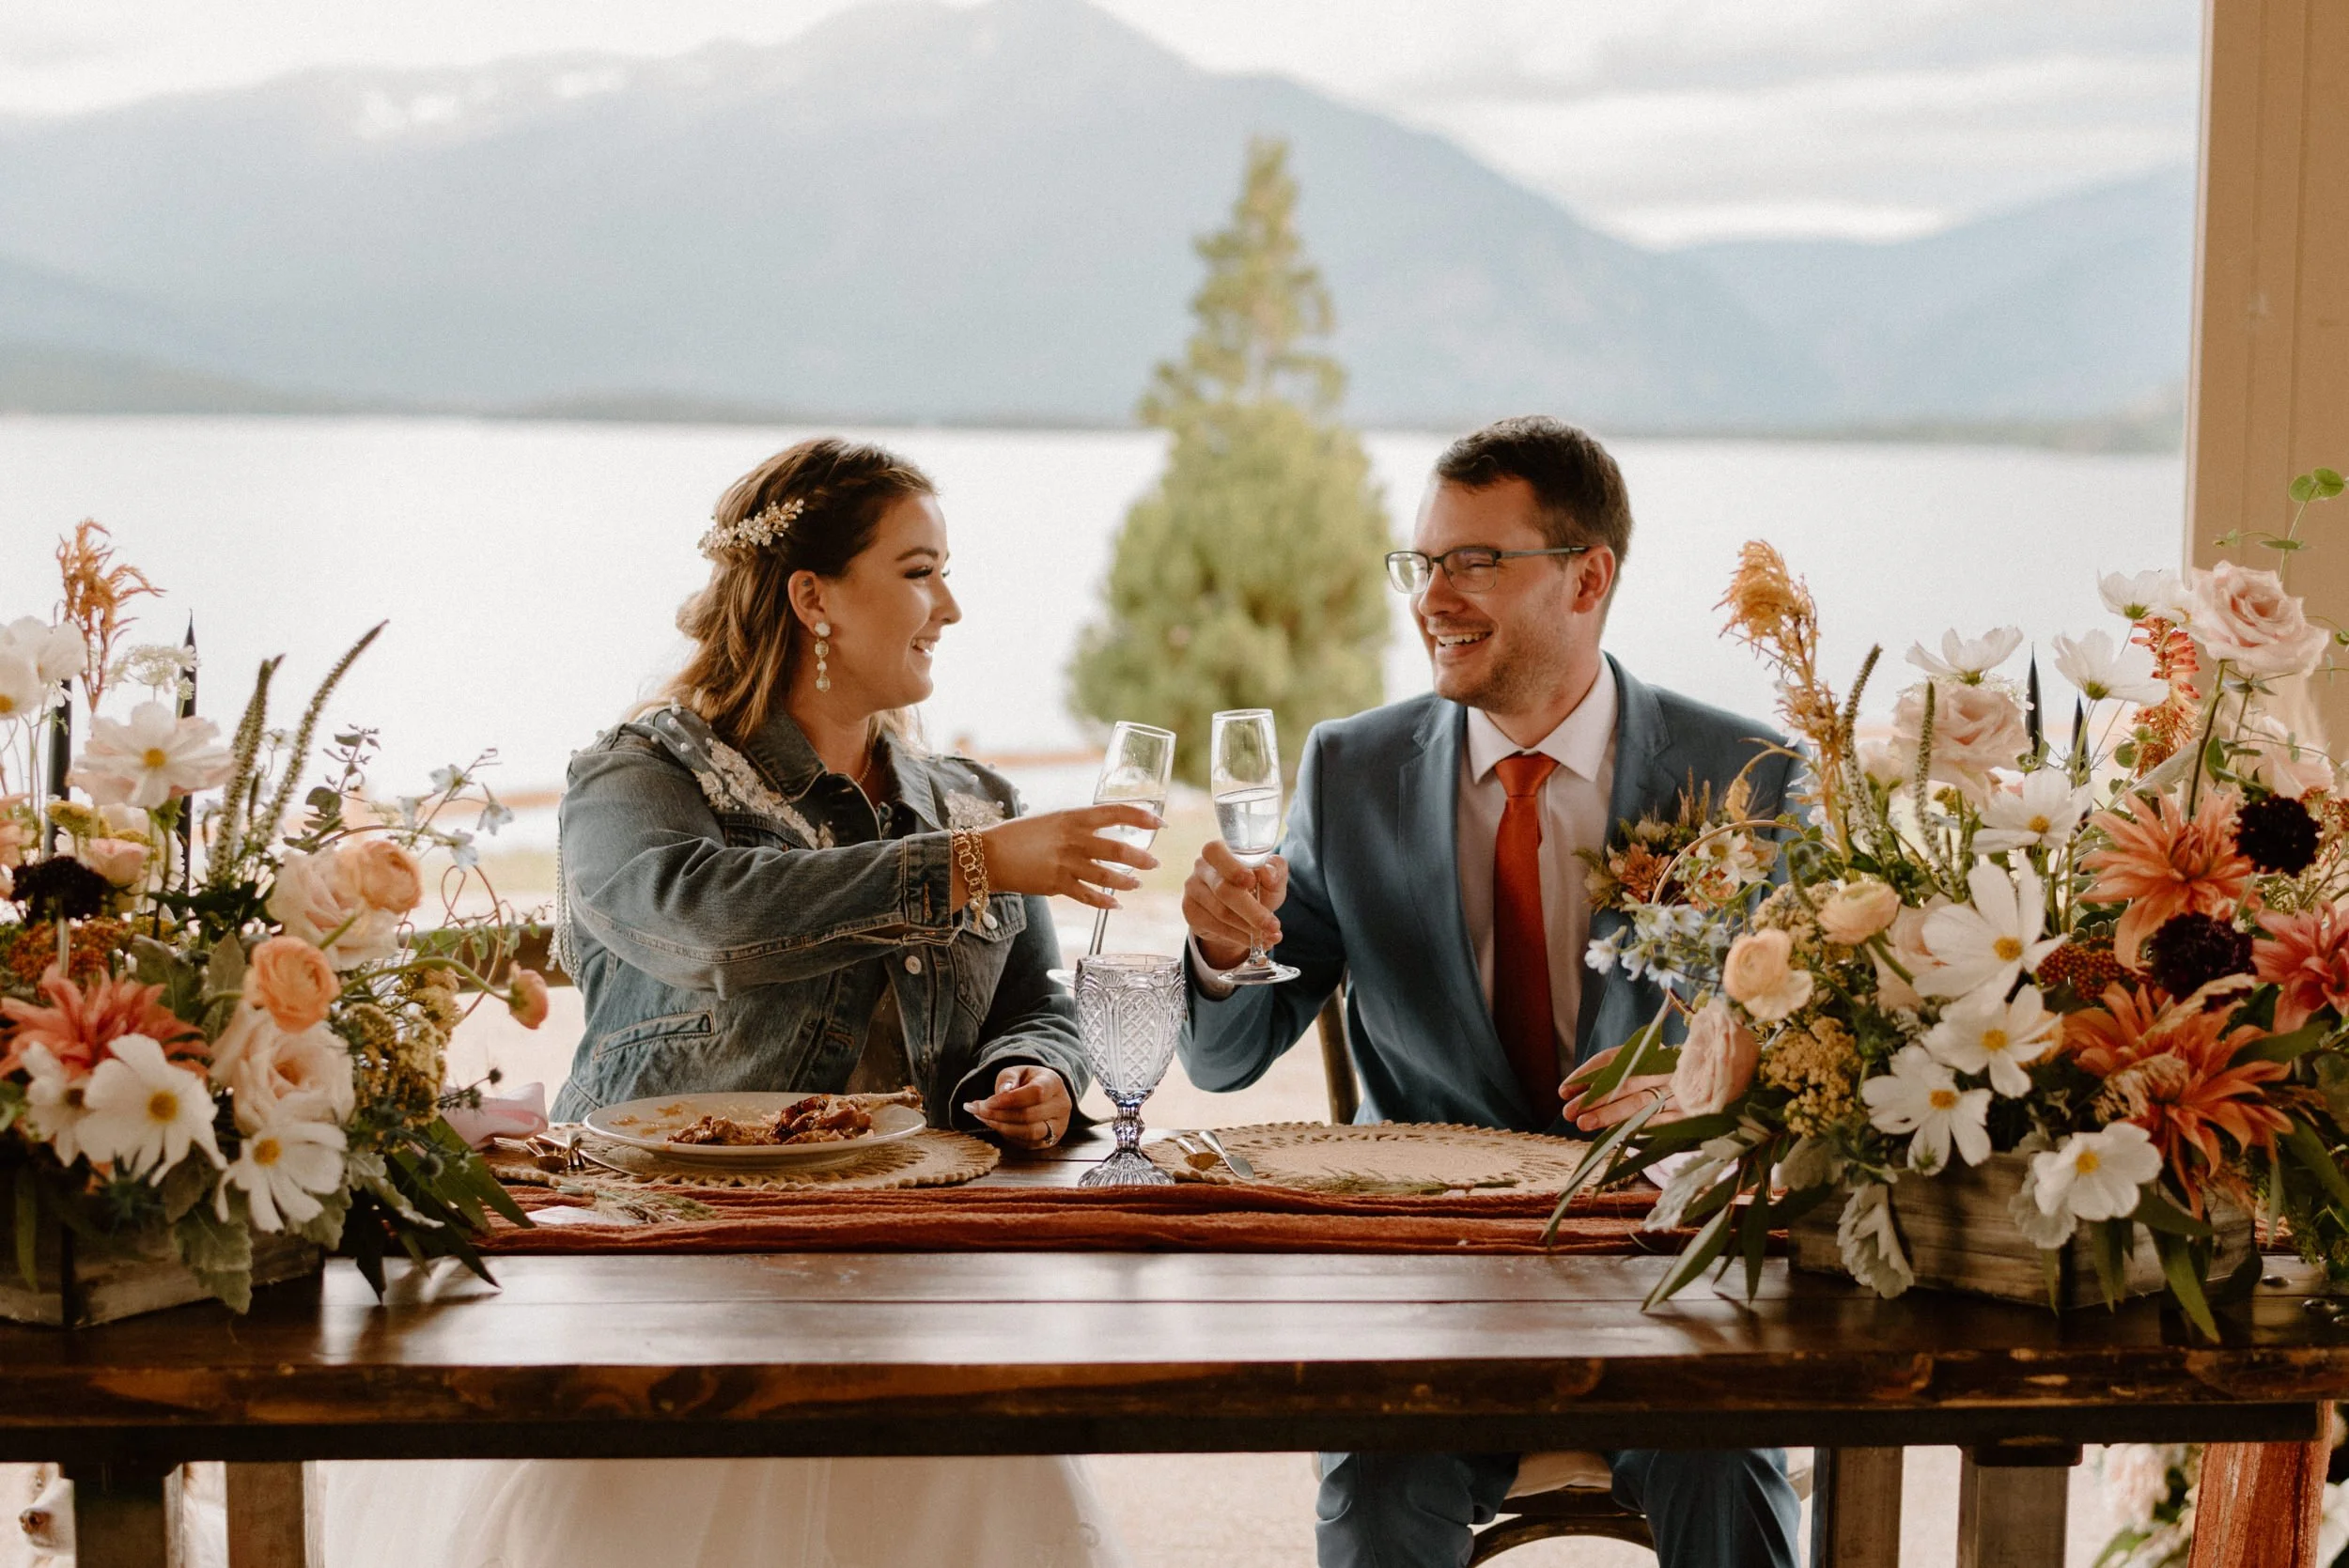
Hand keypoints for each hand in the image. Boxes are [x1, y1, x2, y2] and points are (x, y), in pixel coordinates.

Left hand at [963, 1064, 1070, 1147]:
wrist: (1045, 1094)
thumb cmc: (1028, 1081)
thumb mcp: (1017, 1071)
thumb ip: (1008, 1078)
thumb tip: (1002, 1092)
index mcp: (1054, 1083)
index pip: (1036, 1093)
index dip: (1009, 1100)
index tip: (987, 1102)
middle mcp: (1061, 1106)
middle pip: (1029, 1115)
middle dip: (998, 1115)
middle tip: (977, 1110)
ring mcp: (1058, 1126)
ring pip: (1029, 1133)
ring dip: (1001, 1127)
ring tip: (982, 1118)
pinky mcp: (1050, 1141)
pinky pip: (1026, 1143)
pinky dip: (1007, 1135)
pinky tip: (994, 1125)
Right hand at [971, 804, 1159, 909]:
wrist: (989, 854)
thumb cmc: (1020, 834)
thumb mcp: (1053, 820)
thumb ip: (1078, 825)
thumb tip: (1102, 831)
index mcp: (1073, 816)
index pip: (1117, 812)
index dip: (1142, 816)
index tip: (1160, 822)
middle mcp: (1073, 839)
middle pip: (1118, 848)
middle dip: (1141, 857)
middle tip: (1154, 862)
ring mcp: (1065, 863)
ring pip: (1107, 875)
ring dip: (1127, 881)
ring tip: (1137, 884)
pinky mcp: (1056, 885)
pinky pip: (1088, 896)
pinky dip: (1105, 901)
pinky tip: (1115, 904)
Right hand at [1180, 840, 1289, 970]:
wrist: (1238, 912)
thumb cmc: (1256, 887)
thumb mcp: (1271, 878)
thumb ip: (1275, 870)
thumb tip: (1268, 873)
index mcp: (1219, 850)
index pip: (1217, 852)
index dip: (1233, 868)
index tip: (1251, 881)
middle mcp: (1201, 867)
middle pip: (1223, 889)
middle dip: (1251, 910)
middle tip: (1272, 925)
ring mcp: (1193, 890)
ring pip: (1220, 912)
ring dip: (1248, 928)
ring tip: (1270, 936)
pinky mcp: (1191, 912)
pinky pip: (1215, 927)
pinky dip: (1238, 937)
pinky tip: (1253, 940)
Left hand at [1559, 1043, 1677, 1132]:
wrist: (1704, 1091)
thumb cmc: (1657, 1083)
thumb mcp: (1635, 1072)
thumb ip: (1606, 1078)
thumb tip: (1569, 1092)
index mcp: (1652, 1051)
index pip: (1613, 1059)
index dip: (1587, 1075)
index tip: (1564, 1091)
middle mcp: (1667, 1068)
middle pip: (1625, 1082)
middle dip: (1593, 1098)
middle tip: (1569, 1112)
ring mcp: (1679, 1091)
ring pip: (1640, 1103)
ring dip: (1609, 1114)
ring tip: (1583, 1124)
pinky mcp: (1688, 1114)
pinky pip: (1658, 1123)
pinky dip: (1635, 1128)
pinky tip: (1614, 1135)